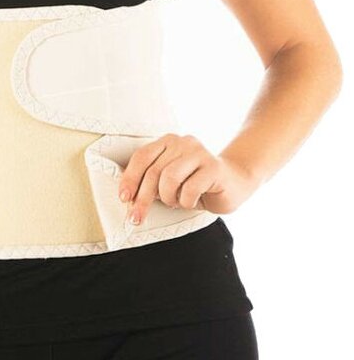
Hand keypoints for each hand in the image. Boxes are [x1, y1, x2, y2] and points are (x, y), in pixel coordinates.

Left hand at [118, 133, 259, 222]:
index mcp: (168, 141)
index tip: (124, 198)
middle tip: (137, 217)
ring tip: (176, 202)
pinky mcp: (213, 166)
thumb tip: (128, 197)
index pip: (142, 157)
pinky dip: (186, 201)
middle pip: (153, 171)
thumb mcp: (171, 181)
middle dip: (142, 198)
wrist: (235, 182)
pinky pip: (190, 188)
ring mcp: (199, 152)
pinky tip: (193, 201)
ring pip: (169, 178)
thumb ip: (153, 181)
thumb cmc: (197, 184)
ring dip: (169, 198)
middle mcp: (182, 142)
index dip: (130, 178)